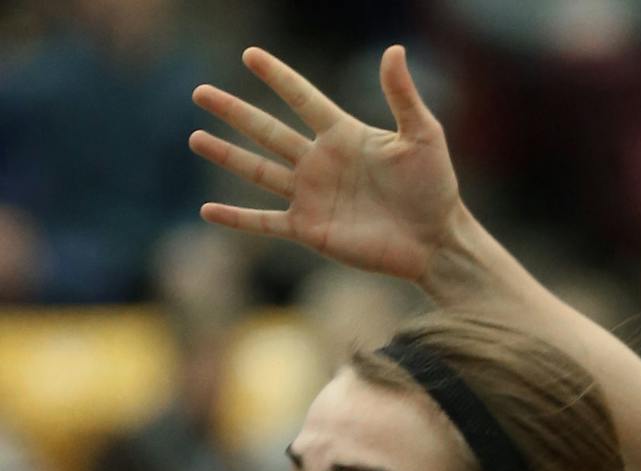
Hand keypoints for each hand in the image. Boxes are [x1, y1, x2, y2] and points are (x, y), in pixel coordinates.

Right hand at [190, 45, 459, 283]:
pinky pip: (266, 222)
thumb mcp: (423, 136)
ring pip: (259, 171)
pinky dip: (237, 219)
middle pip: (267, 131)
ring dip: (227, 155)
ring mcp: (312, 197)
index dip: (277, 78)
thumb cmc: (435, 188)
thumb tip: (394, 50)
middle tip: (200, 92)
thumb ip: (403, 96)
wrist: (436, 241)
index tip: (250, 55)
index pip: (302, 98)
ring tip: (195, 137)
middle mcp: (321, 162)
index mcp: (343, 134)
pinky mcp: (310, 230)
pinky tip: (208, 211)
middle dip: (234, 112)